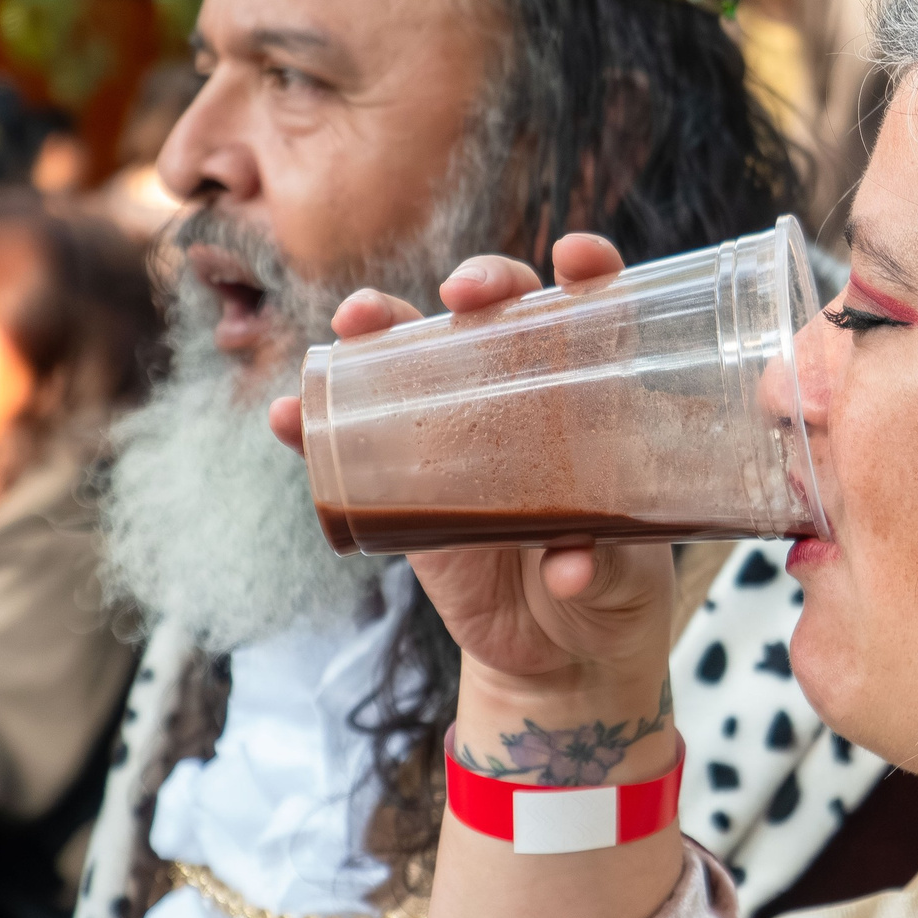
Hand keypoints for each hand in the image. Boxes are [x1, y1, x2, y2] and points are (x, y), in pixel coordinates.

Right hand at [269, 236, 676, 750]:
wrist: (560, 657)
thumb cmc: (614, 588)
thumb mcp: (626, 574)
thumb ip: (602, 561)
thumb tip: (570, 567)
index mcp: (591, 398)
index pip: (592, 309)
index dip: (586, 269)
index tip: (574, 259)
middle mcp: (523, 398)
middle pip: (495, 312)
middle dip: (477, 283)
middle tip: (463, 294)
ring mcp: (458, 435)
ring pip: (413, 360)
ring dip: (378, 330)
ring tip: (354, 322)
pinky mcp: (407, 488)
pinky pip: (353, 447)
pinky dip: (316, 429)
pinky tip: (292, 417)